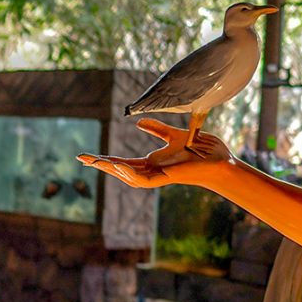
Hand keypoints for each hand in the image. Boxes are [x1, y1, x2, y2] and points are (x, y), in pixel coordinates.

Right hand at [78, 118, 233, 187]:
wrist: (220, 160)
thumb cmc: (203, 149)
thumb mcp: (175, 135)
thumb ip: (157, 129)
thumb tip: (138, 121)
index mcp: (153, 162)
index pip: (123, 162)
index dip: (106, 159)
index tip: (89, 156)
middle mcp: (153, 170)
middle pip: (120, 170)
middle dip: (101, 165)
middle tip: (81, 158)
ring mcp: (159, 176)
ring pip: (128, 177)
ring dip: (111, 170)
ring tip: (95, 162)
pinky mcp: (166, 178)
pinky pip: (142, 180)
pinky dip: (129, 175)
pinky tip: (118, 167)